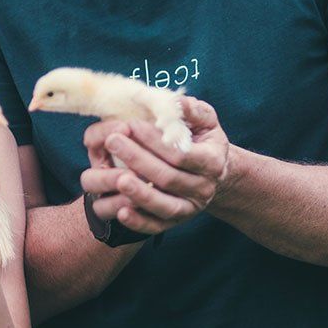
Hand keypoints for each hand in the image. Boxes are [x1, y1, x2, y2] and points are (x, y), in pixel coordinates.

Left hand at [79, 97, 230, 233]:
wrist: (214, 173)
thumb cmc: (203, 140)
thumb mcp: (205, 121)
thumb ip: (192, 110)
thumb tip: (176, 101)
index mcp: (212, 161)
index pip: (181, 154)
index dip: (155, 141)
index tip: (132, 125)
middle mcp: (204, 188)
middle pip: (169, 178)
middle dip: (138, 159)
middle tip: (113, 141)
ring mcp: (191, 208)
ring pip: (164, 206)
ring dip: (139, 194)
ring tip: (116, 179)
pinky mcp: (177, 222)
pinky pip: (157, 226)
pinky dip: (139, 222)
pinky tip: (121, 211)